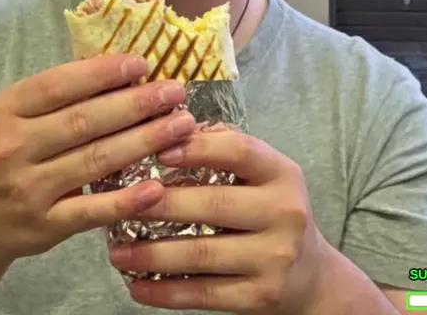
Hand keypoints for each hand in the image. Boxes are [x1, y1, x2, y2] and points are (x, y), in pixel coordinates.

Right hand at [0, 54, 198, 266]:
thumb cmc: (4, 158)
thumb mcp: (15, 118)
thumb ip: (58, 97)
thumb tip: (122, 71)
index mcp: (7, 110)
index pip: (59, 85)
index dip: (104, 73)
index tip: (143, 63)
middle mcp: (14, 147)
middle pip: (85, 121)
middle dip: (136, 104)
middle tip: (175, 92)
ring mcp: (28, 189)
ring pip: (95, 160)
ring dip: (144, 141)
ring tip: (181, 125)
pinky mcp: (43, 226)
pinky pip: (91, 211)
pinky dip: (125, 200)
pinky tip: (157, 187)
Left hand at [109, 131, 332, 313]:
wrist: (310, 277)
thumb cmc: (271, 215)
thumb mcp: (265, 177)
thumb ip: (226, 150)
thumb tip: (172, 130)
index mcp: (283, 174)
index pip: (240, 151)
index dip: (198, 149)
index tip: (158, 151)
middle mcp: (285, 213)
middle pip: (213, 205)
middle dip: (159, 205)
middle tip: (120, 205)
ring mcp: (275, 258)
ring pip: (201, 253)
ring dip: (151, 253)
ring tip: (116, 251)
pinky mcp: (260, 296)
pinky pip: (203, 293)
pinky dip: (164, 292)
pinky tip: (136, 285)